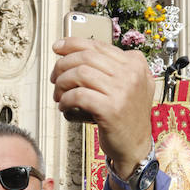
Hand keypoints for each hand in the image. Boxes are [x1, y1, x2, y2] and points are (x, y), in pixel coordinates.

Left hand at [50, 38, 153, 170]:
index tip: (57, 48)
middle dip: (63, 65)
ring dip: (62, 83)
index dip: (73, 44)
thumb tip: (74, 50)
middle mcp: (131, 74)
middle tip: (54, 78)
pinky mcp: (111, 109)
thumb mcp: (127, 85)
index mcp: (135, 63)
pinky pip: (78, 95)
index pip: (97, 46)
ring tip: (58, 94)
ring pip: (80, 74)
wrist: (135, 145)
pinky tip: (63, 106)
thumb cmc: (125, 115)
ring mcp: (122, 91)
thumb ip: (111, 67)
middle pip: (86, 57)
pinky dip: (65, 99)